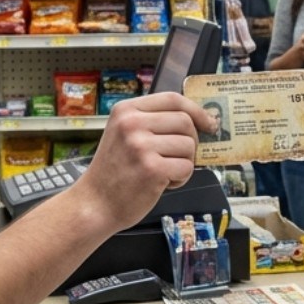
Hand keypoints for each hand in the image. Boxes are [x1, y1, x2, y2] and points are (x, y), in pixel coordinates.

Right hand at [76, 93, 213, 231]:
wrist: (94, 204)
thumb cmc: (115, 171)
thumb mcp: (124, 134)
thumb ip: (153, 122)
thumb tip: (200, 119)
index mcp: (126, 110)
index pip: (172, 99)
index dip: (196, 110)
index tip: (208, 122)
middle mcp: (132, 123)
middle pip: (185, 121)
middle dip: (191, 141)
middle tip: (179, 156)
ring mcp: (141, 146)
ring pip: (189, 145)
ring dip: (184, 162)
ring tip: (164, 172)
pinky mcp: (151, 169)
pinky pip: (187, 168)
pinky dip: (181, 179)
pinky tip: (162, 183)